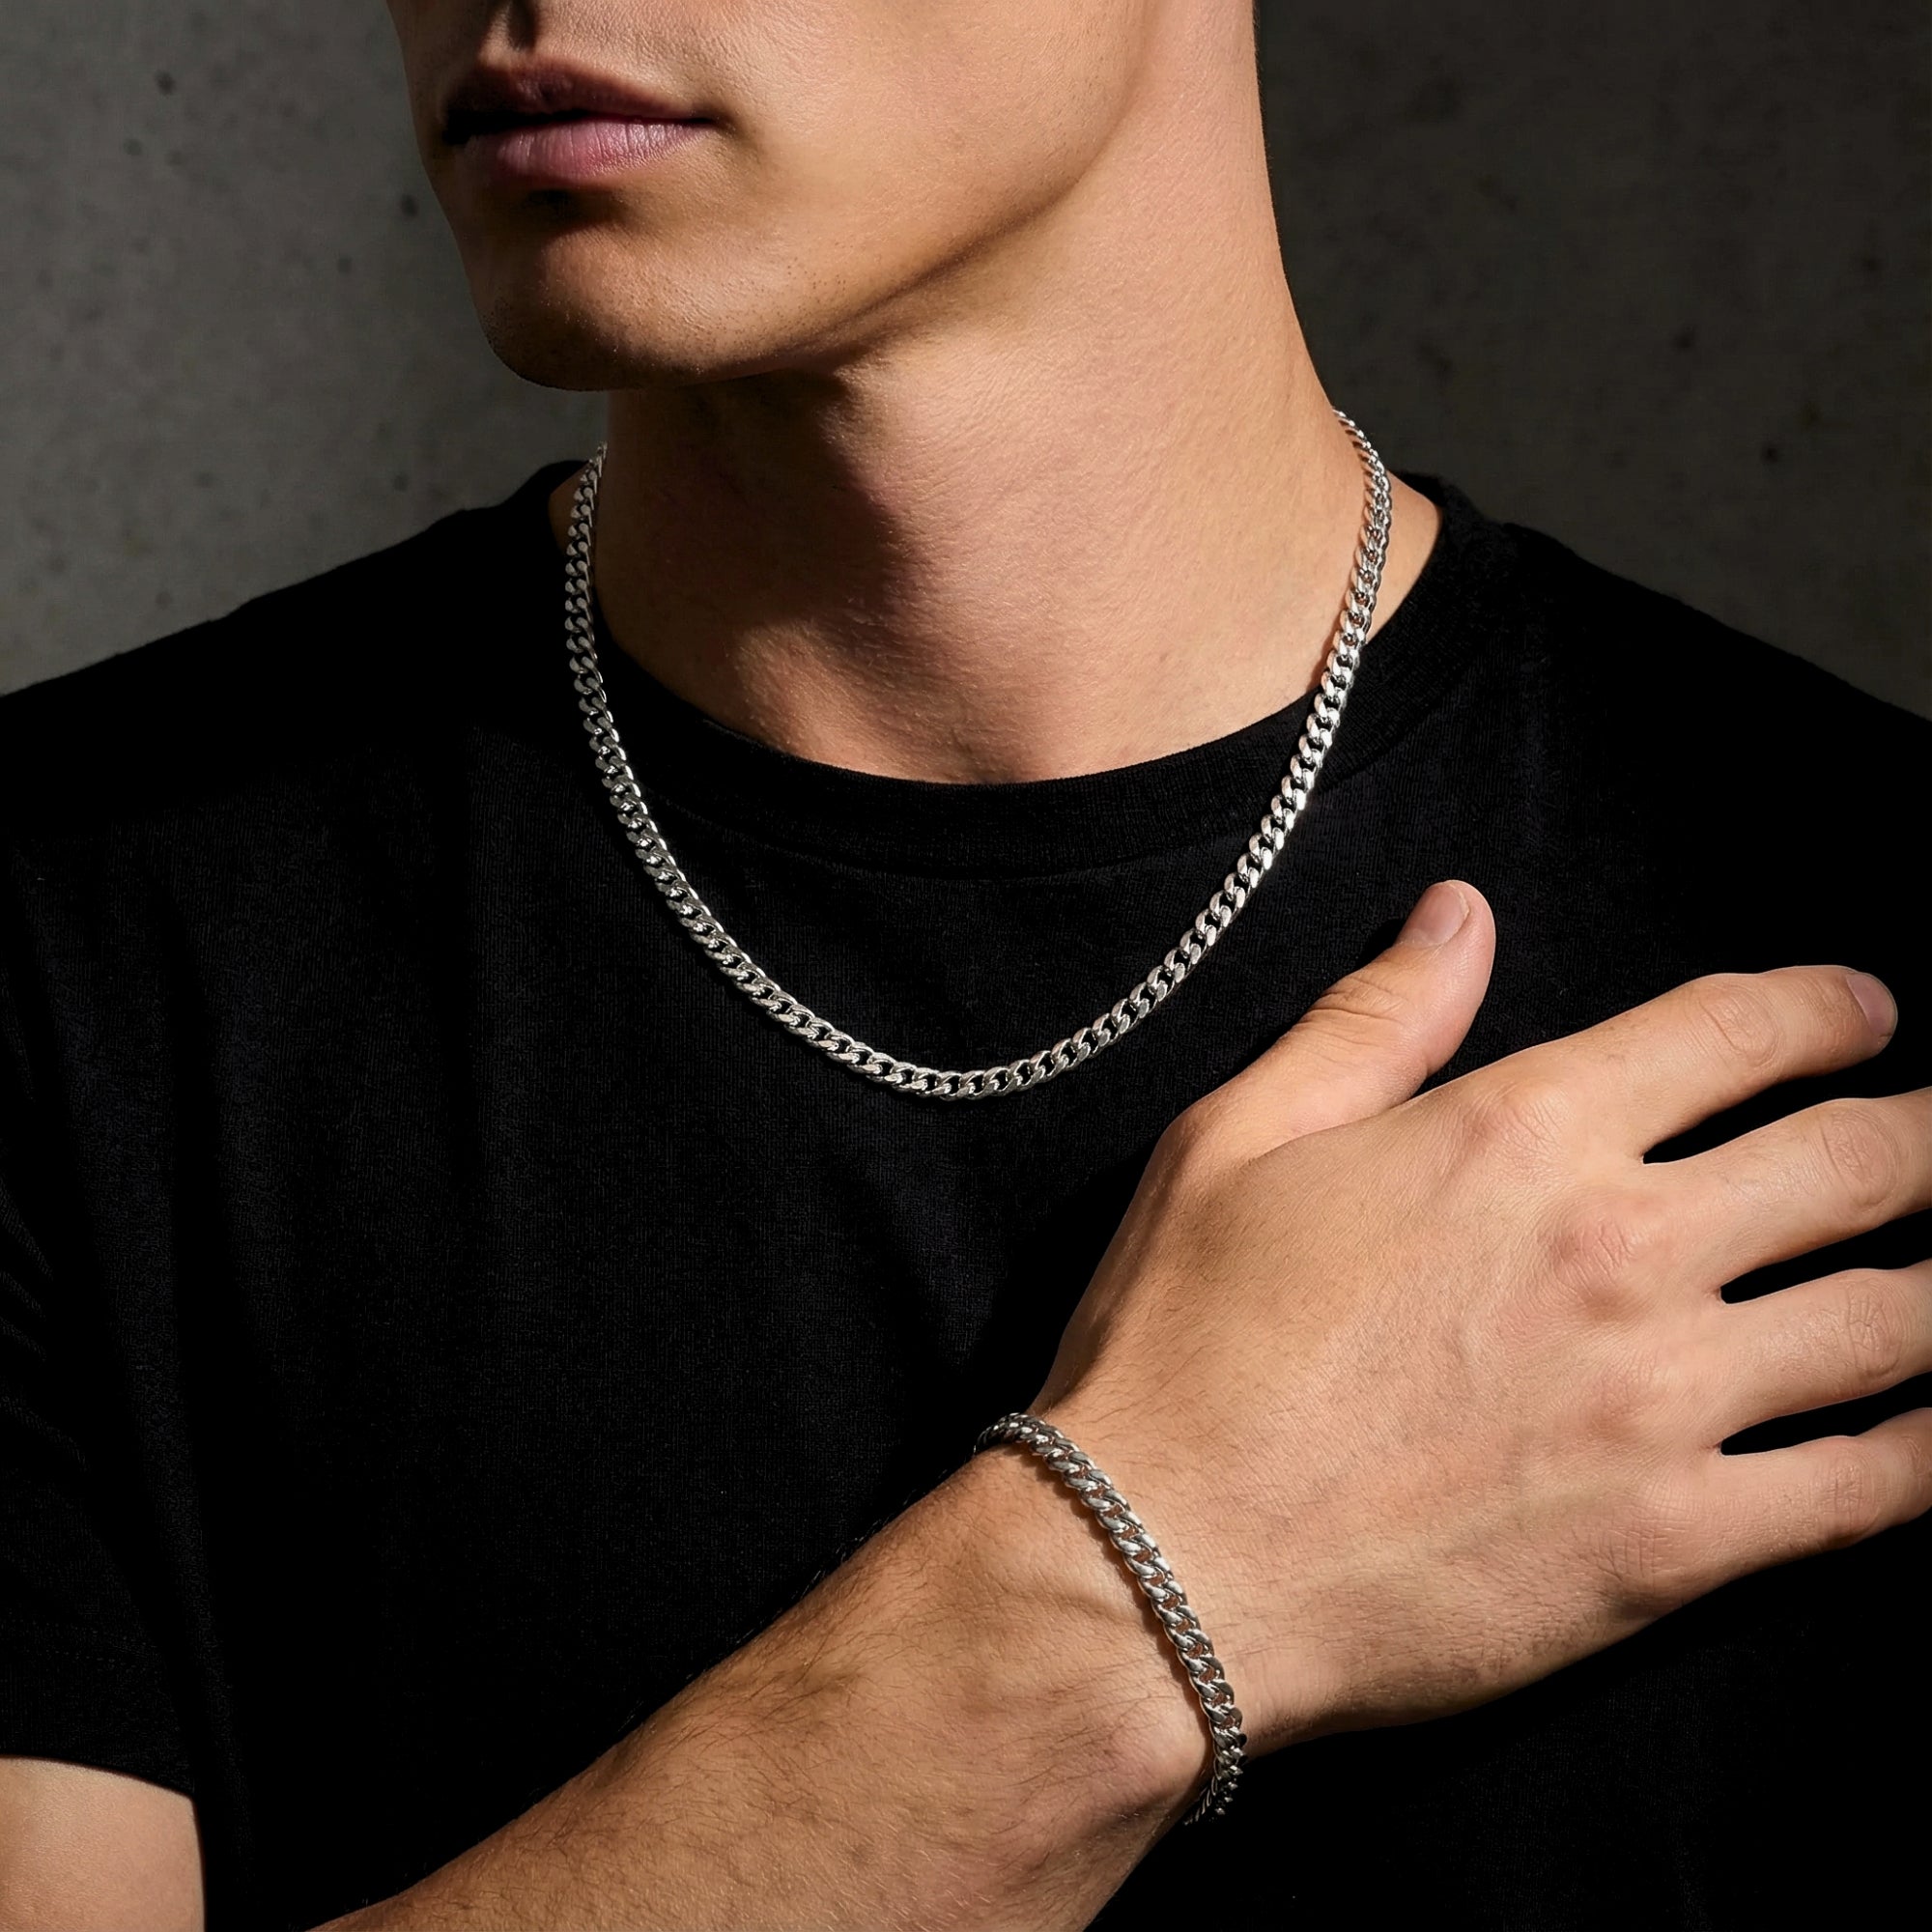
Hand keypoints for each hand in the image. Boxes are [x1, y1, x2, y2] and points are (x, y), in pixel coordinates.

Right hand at [1031, 881, 1931, 1758]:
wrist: (1161, 1572)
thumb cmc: (1183, 1349)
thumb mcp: (1235, 1141)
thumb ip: (1372, 1021)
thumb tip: (1460, 918)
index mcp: (1518, 1132)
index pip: (1735, 1030)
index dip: (1829, 1009)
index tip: (1868, 1017)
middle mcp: (1619, 1246)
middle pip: (1859, 1160)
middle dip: (1926, 1132)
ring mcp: (1662, 1401)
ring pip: (1897, 1318)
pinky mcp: (1677, 1545)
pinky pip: (1874, 1488)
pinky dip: (1929, 1445)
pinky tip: (1930, 1425)